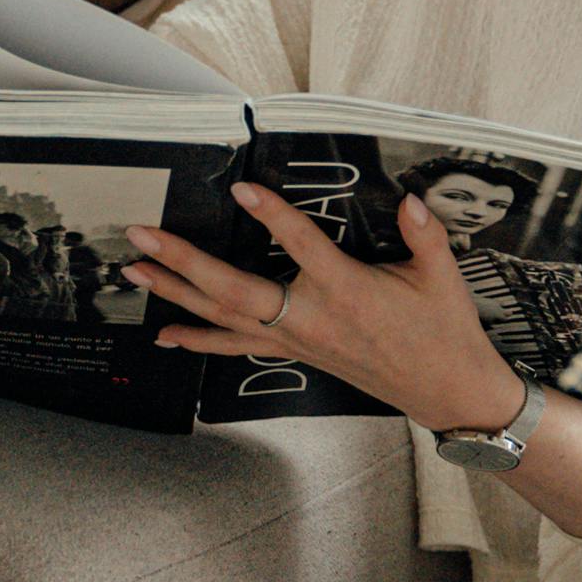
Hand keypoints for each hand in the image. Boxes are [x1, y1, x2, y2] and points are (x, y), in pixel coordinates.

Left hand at [127, 185, 524, 436]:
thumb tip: (411, 197)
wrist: (447, 392)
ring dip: (175, 294)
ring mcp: (297, 341)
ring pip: (224, 318)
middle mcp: (312, 319)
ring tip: (134, 271)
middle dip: (183, 262)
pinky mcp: (295, 354)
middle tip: (141, 235)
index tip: (241, 188)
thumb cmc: (444, 331)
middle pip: (234, 290)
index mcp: (348, 292)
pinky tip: (166, 335)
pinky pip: (235, 347)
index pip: (303, 246)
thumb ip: (424, 233)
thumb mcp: (441, 276)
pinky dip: (199, 339)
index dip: (272, 216)